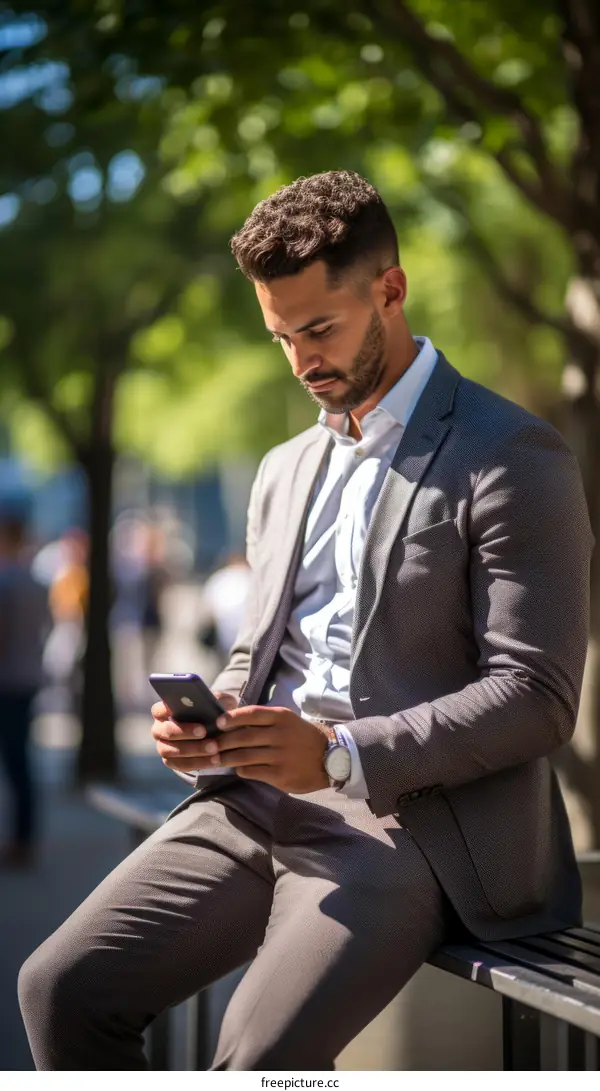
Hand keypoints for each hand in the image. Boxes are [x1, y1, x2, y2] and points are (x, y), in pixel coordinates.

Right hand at [151, 689, 237, 768]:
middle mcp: (159, 729)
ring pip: (172, 751)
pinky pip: (182, 765)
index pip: (159, 709)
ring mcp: (163, 746)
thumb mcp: (217, 702)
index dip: (169, 710)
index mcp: (164, 711)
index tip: (187, 709)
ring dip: (194, 750)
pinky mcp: (171, 762)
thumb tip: (213, 701)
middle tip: (204, 731)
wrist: (218, 734)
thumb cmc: (213, 712)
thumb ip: (214, 699)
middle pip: (167, 731)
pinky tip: (214, 760)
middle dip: (186, 732)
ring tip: (214, 749)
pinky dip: (199, 763)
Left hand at [151, 701, 329, 793]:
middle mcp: (280, 735)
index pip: (251, 713)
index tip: (217, 722)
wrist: (330, 759)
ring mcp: (280, 756)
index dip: (231, 717)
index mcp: (281, 717)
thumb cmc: (301, 737)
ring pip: (244, 756)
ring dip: (226, 758)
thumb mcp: (287, 721)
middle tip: (209, 744)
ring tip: (215, 759)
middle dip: (222, 741)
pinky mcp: (280, 775)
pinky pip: (252, 771)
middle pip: (243, 737)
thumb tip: (231, 722)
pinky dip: (241, 770)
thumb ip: (264, 720)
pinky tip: (238, 769)